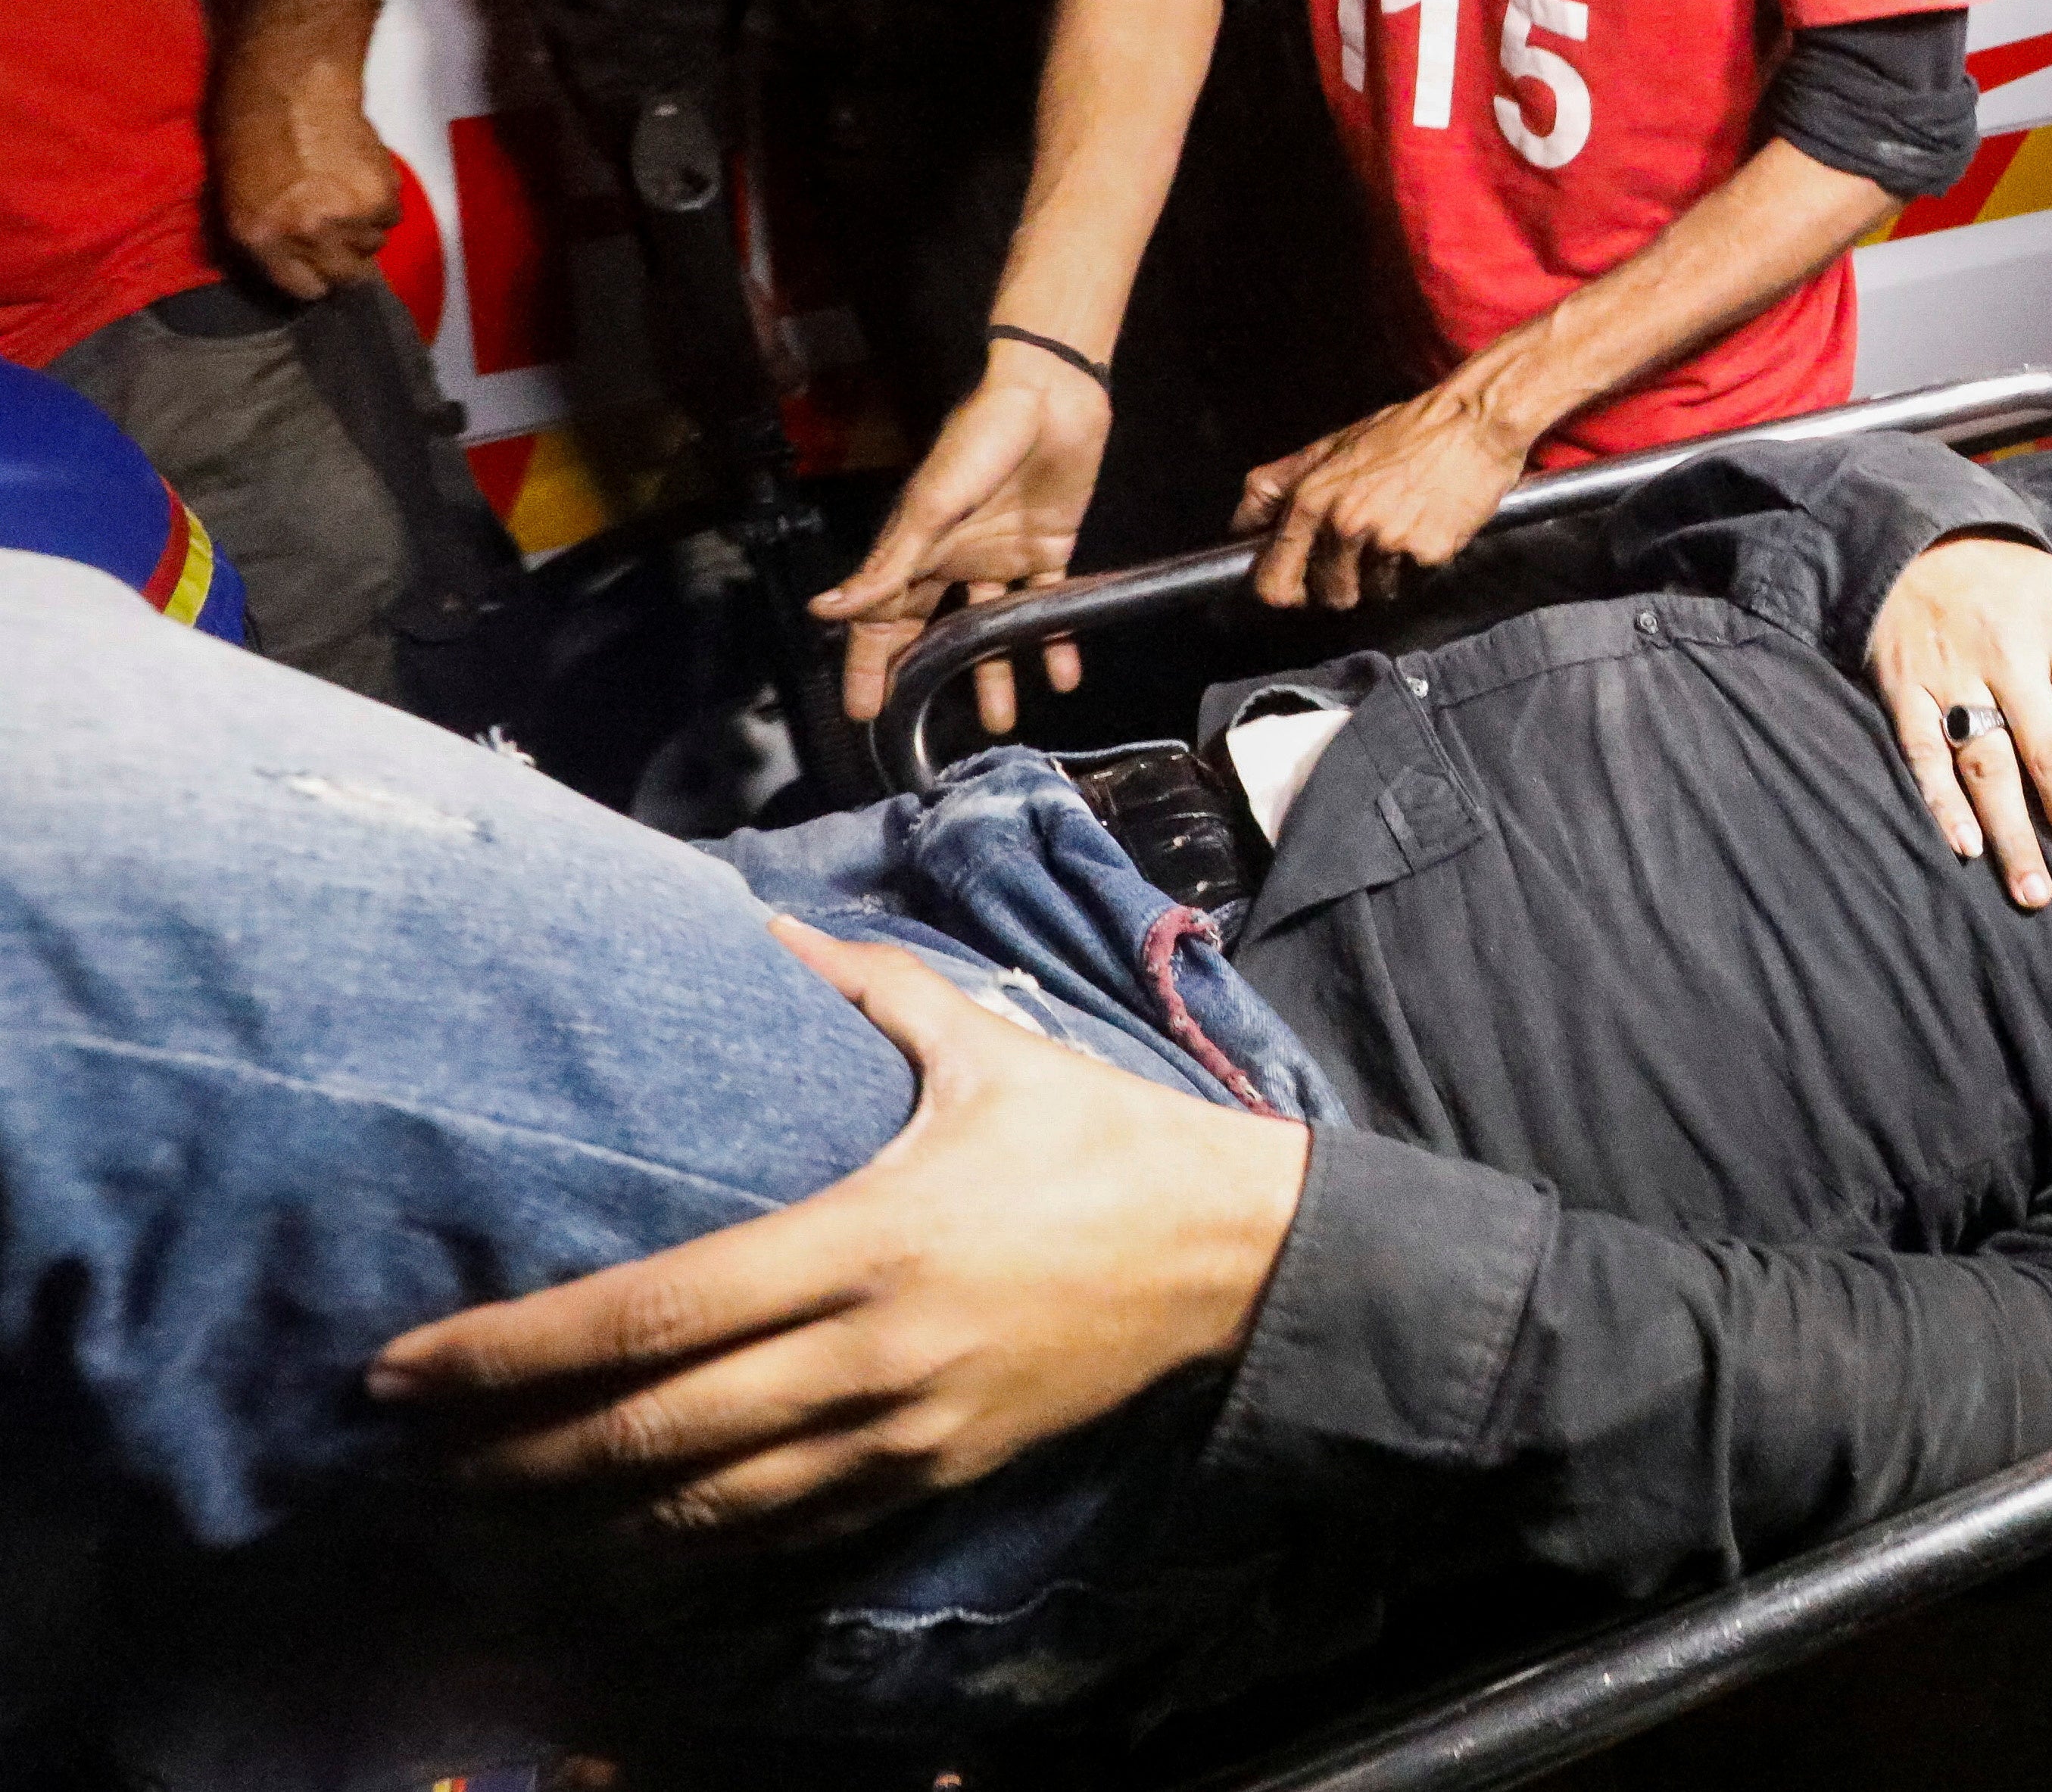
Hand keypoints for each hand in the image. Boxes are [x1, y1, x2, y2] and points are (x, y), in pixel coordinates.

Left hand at [209, 52, 398, 299]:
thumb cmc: (252, 129)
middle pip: (347, 276)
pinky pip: (391, 216)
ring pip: (374, 243)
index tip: (315, 262)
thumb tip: (298, 261)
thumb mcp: (237, 196)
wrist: (292, 85)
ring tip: (345, 193)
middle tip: (337, 232)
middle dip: (344, 259)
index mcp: (261, 236)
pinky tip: (359, 176)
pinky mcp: (381, 195)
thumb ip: (270, 237)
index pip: (304, 290)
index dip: (313, 275)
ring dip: (364, 226)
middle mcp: (307, 234)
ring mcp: (348, 216)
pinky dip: (381, 202)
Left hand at [365, 922, 1307, 1545]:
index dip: (514, 1350)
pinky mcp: (927, 1479)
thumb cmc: (1097, 1137)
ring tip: (469, 1508)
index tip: (409, 1361)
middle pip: (646, 1433)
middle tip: (399, 1448)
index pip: (651, 1316)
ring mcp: (897, 1435)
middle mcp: (869, 1356)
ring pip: (697, 1510)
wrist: (1229, 1257)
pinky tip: (604, 1543)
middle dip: (504, 1452)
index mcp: (868, 1239)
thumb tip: (754, 924)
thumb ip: (864, 987)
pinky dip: (674, 1549)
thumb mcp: (986, 1042)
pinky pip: (775, 1537)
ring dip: (568, 1521)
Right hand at [813, 346, 1113, 726]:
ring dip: (995, 674)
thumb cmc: (980, 444)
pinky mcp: (1048, 549)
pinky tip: (1062, 678)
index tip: (862, 710)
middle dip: (925, 675)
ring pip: (994, 629)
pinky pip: (1050, 605)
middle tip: (922, 730)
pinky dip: (1056, 642)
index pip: (884, 617)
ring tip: (999, 724)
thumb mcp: (930, 509)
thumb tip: (823, 611)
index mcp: (918, 549)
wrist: (1049, 399)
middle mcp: (955, 560)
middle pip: (933, 629)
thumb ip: (887, 567)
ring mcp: (1001, 557)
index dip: (869, 661)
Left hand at [1235, 382, 1532, 611]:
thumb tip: (1241, 524)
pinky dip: (1420, 565)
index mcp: (1311, 500)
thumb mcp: (1330, 447)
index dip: (1283, 591)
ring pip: (1373, 592)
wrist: (1474, 421)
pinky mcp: (1427, 553)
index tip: (1299, 586)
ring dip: (1385, 575)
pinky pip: (1414, 582)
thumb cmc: (1405, 431)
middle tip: (1365, 552)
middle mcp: (1343, 524)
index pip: (1273, 581)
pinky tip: (1429, 528)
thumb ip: (1279, 485)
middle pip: (1328, 595)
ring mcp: (1386, 541)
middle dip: (1343, 584)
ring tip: (1401, 532)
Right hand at [1868, 533, 2051, 911]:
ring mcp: (1953, 677)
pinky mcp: (1903, 689)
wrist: (1912, 537)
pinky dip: (1939, 798)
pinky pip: (1920, 751)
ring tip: (2034, 894)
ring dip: (2012, 833)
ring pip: (1988, 764)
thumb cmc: (2006, 579)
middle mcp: (2011, 662)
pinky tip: (1964, 845)